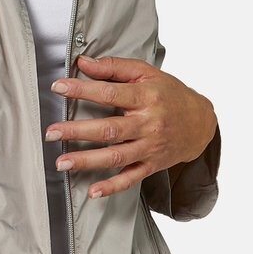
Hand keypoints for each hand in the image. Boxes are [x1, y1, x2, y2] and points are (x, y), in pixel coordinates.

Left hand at [44, 52, 216, 199]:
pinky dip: (112, 186)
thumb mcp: (146, 73)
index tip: (58, 87)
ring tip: (61, 162)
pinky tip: (93, 191)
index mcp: (146, 97)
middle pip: (110, 129)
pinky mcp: (152, 165)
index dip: (82, 89)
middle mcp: (149, 124)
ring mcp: (150, 147)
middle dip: (77, 131)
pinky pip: (130, 178)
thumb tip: (83, 62)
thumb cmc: (170, 94)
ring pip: (116, 156)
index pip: (110, 93)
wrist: (201, 122)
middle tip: (51, 131)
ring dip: (87, 161)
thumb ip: (114, 67)